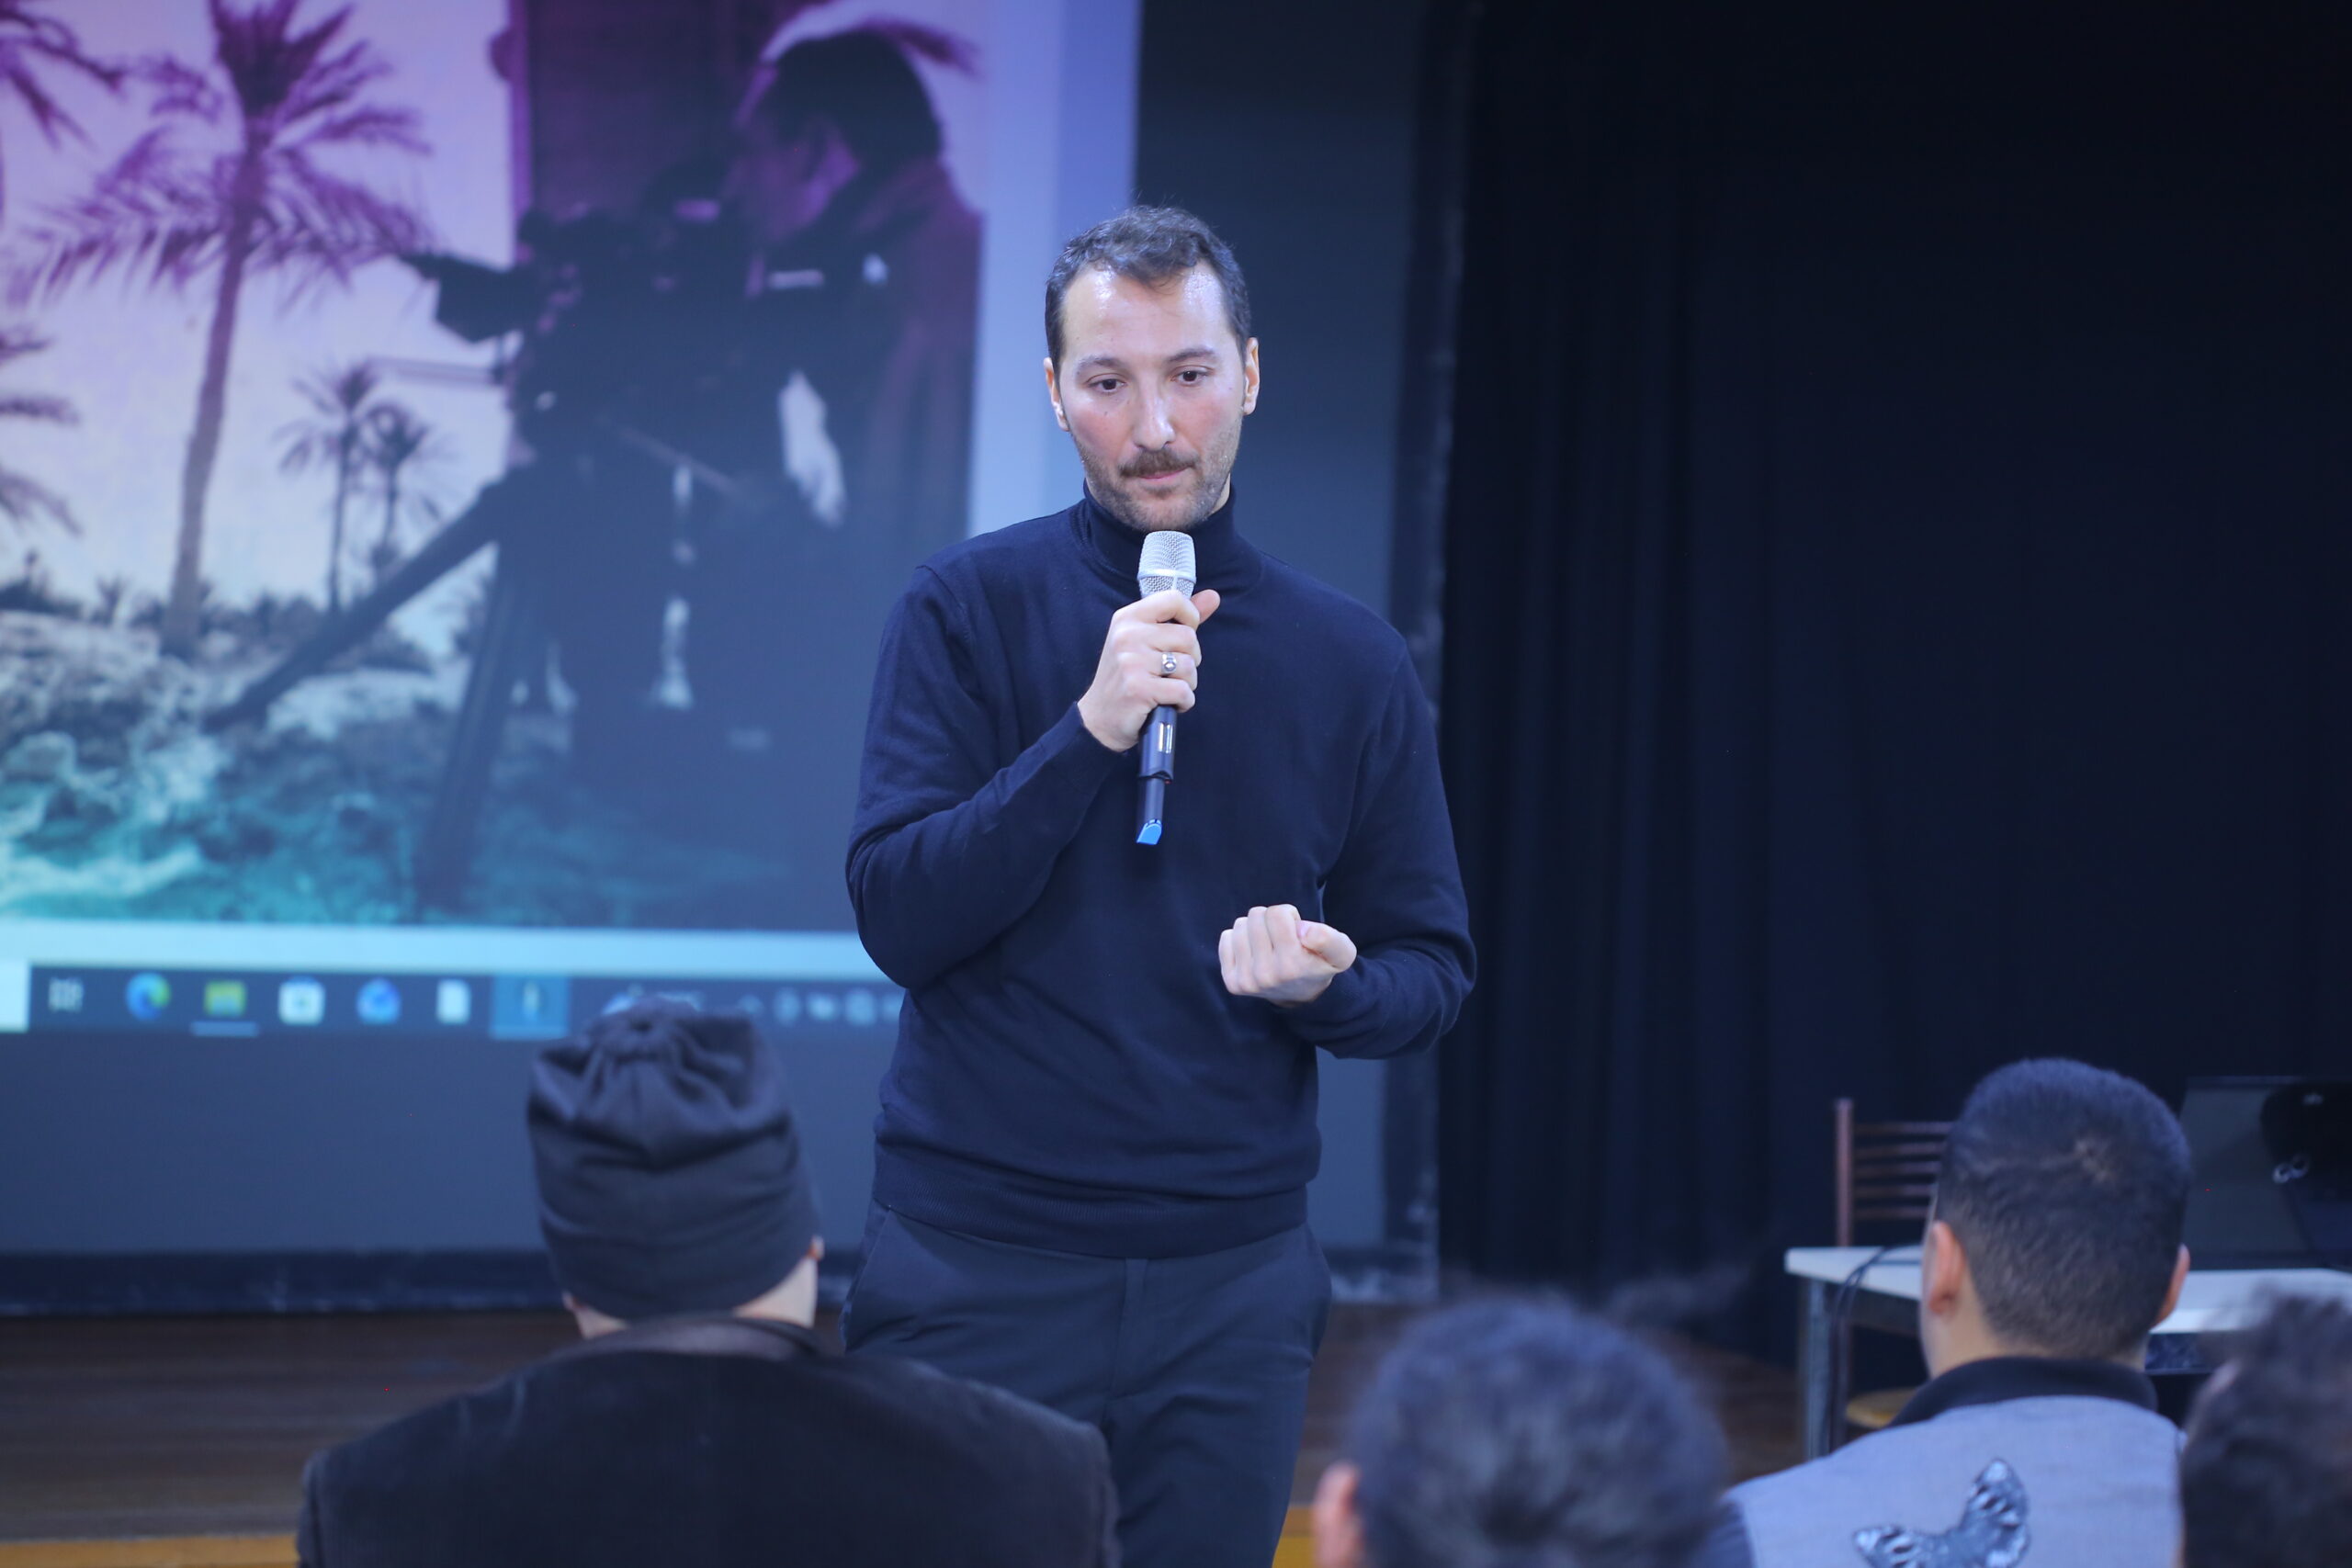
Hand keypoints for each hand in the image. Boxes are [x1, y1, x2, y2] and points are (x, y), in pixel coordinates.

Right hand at [1076, 587, 1221, 750]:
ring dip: (1186, 683)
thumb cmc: (1127, 676)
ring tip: (1166, 688)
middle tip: (1170, 672)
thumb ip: (1179, 618)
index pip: (1174, 599)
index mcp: (1128, 618)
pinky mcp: (1138, 688)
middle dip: (1190, 659)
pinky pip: (1184, 691)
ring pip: (1189, 666)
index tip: (1182, 637)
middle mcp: (1127, 635)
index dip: (1190, 617)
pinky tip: (1168, 703)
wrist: (1100, 718)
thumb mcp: (1146, 640)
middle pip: (1188, 637)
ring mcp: (1132, 662)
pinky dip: (1183, 702)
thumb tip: (1213, 596)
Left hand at [1219, 904, 1357, 1007]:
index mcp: (1292, 964)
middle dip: (1271, 920)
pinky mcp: (1232, 982)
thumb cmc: (1320, 965)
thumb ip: (1329, 938)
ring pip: (1241, 925)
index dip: (1289, 916)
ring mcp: (1246, 981)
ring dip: (1255, 929)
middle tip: (1282, 938)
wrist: (1302, 997)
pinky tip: (1255, 952)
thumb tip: (1302, 930)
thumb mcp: (1341, 952)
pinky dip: (1240, 940)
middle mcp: (1267, 974)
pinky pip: (1226, 938)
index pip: (1277, 913)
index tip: (1296, 931)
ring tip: (1269, 945)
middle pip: (1257, 916)